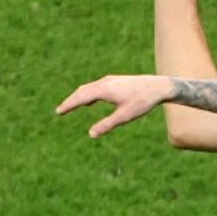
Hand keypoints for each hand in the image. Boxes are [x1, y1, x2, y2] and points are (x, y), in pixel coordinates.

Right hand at [55, 75, 174, 138]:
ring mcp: (110, 80)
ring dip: (79, 97)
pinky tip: (90, 101)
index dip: (68, 105)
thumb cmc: (142, 102)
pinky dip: (88, 94)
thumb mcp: (124, 116)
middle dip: (71, 101)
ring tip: (71, 106)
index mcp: (104, 90)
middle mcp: (104, 82)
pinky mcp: (115, 81)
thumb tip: (90, 134)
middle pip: (82, 91)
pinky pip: (96, 87)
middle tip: (60, 111)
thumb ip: (106, 125)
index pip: (80, 97)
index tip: (58, 112)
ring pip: (89, 88)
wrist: (158, 87)